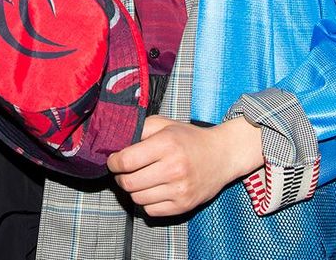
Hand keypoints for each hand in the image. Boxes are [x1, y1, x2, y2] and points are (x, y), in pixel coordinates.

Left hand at [106, 115, 262, 216]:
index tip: (114, 160)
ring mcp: (180, 190)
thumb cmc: (189, 139)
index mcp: (166, 145)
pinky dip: (146, 202)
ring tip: (140, 179)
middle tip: (124, 171)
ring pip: (137, 198)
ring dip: (133, 190)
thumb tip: (115, 143)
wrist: (222, 155)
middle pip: (128, 183)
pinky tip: (152, 190)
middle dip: (120, 177)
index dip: (113, 162)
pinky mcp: (184, 205)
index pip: (126, 161)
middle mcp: (173, 168)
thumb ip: (139, 129)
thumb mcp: (164, 124)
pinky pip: (150, 211)